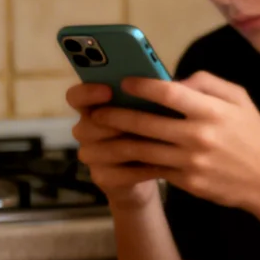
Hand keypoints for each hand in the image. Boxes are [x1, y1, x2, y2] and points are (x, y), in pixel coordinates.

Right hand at [66, 83, 163, 209]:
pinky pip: (118, 173)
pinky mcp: (104, 177)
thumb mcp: (163, 107)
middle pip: (87, 124)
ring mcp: (93, 155)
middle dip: (114, 122)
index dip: (87, 93)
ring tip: (158, 143)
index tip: (108, 90)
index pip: (76, 96)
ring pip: (102, 150)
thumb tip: (184, 81)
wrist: (157, 167)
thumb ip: (167, 92)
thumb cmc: (159, 128)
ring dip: (130, 145)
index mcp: (96, 106)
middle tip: (138, 119)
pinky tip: (163, 164)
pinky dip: (142, 169)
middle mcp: (88, 129)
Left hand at [81, 72, 259, 213]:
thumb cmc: (254, 136)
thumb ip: (208, 83)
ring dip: (114, 141)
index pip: (168, 92)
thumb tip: (174, 79)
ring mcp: (191, 162)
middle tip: (97, 111)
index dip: (140, 85)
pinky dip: (130, 163)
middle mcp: (200, 135)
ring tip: (100, 134)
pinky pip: (151, 170)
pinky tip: (117, 157)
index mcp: (212, 111)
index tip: (123, 82)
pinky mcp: (187, 182)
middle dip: (114, 114)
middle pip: (144, 122)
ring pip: (140, 149)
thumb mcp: (241, 100)